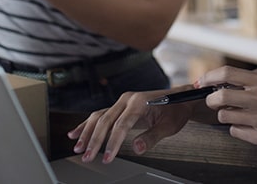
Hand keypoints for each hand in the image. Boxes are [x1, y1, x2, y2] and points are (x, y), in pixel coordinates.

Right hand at [68, 89, 194, 163]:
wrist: (180, 98)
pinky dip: (87, 125)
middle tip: (87, 157)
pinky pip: (100, 115)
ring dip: (87, 133)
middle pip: (105, 120)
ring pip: (99, 117)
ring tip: (78, 149)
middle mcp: (127, 99)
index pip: (122, 124)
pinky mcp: (120, 106)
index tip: (108, 158)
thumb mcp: (169, 126)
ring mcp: (122, 101)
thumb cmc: (176, 111)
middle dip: (94, 140)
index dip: (113, 142)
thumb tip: (136, 148)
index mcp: (139, 102)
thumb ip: (152, 137)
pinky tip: (75, 134)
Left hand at [200, 66, 256, 150]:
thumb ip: (247, 83)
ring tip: (239, 116)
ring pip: (224, 117)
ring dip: (226, 116)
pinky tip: (250, 127)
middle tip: (214, 102)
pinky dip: (238, 130)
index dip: (209, 77)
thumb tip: (216, 83)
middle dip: (211, 101)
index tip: (201, 82)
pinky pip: (235, 132)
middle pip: (219, 97)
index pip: (227, 73)